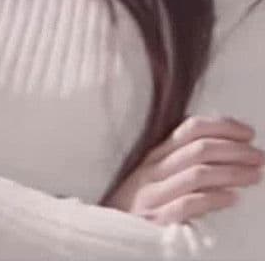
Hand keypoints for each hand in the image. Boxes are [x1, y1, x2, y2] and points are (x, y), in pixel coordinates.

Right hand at [105, 116, 263, 223]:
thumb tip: (225, 147)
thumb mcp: (155, 174)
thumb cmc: (140, 202)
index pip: (190, 129)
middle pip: (199, 150)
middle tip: (259, 156)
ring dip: (232, 173)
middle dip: (235, 150)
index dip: (223, 126)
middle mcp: (153, 170)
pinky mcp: (156, 219)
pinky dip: (214, 199)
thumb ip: (182, 160)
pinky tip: (232, 199)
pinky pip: (188, 205)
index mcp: (156, 155)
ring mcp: (153, 194)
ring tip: (255, 176)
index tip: (248, 133)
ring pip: (197, 174)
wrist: (107, 231)